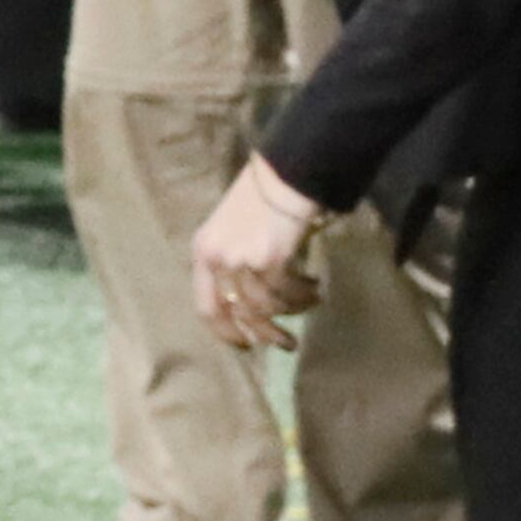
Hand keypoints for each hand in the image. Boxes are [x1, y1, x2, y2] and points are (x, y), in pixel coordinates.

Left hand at [191, 157, 326, 352]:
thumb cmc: (260, 199)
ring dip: (294, 310)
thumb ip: (233, 265)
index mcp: (203, 252)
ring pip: (268, 306)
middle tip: (288, 345)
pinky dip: (304, 295)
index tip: (245, 345)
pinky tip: (317, 287)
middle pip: (239, 314)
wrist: (284, 175)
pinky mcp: (270, 259)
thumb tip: (249, 307)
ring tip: (313, 301)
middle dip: (265, 335)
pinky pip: (288, 292)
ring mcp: (242, 260)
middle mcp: (217, 259)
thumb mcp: (231, 232)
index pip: (206, 307)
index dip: (226, 332)